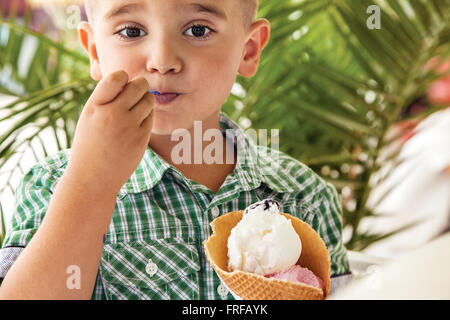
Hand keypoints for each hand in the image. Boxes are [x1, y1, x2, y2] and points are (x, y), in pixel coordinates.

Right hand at [67, 70, 154, 194]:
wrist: (93, 178)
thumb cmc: (90, 144)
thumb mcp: (89, 117)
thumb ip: (106, 98)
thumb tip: (129, 79)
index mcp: (94, 106)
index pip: (116, 77)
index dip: (123, 77)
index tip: (122, 83)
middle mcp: (112, 114)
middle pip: (138, 86)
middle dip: (140, 86)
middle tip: (135, 93)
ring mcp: (128, 127)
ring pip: (148, 100)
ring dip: (146, 100)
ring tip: (136, 109)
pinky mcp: (141, 138)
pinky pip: (151, 117)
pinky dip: (147, 116)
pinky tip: (137, 124)